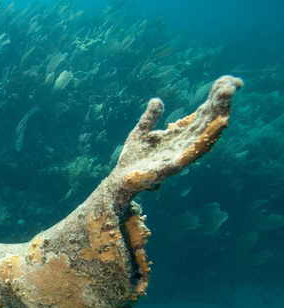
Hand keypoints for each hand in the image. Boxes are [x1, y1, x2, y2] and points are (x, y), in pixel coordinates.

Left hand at [113, 75, 242, 194]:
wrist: (120, 181)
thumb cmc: (134, 159)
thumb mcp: (141, 132)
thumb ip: (150, 117)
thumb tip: (157, 100)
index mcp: (179, 136)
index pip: (201, 115)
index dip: (214, 100)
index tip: (226, 81)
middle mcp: (184, 145)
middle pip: (207, 123)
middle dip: (220, 105)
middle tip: (233, 85)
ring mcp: (180, 156)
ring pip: (204, 138)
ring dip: (217, 122)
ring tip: (228, 106)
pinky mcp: (172, 167)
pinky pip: (191, 153)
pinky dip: (204, 141)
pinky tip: (214, 130)